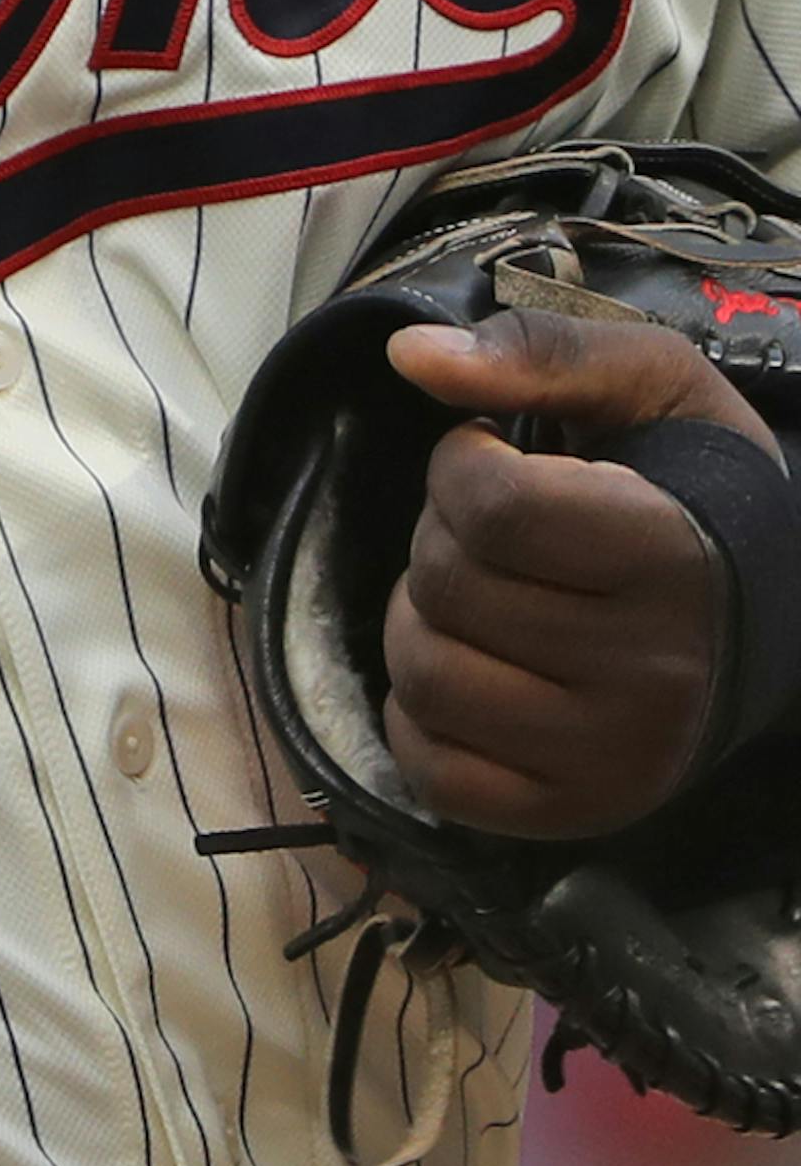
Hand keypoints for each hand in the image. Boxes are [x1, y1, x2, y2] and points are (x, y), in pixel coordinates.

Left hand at [379, 307, 782, 837]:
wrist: (759, 617)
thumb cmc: (692, 488)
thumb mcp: (649, 385)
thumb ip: (539, 351)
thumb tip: (407, 352)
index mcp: (669, 558)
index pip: (494, 509)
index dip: (460, 465)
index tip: (488, 458)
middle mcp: (649, 672)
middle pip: (447, 590)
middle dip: (440, 538)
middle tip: (490, 535)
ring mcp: (611, 757)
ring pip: (426, 679)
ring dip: (420, 620)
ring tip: (476, 598)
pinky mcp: (573, 813)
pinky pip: (434, 775)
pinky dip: (421, 717)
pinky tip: (470, 670)